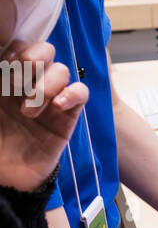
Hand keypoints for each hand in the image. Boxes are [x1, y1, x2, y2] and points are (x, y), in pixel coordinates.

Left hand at [0, 41, 87, 191]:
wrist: (4, 181)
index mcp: (6, 79)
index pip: (18, 47)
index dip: (16, 49)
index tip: (5, 64)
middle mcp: (29, 85)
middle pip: (44, 50)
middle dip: (34, 58)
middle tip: (19, 79)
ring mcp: (50, 100)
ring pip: (62, 70)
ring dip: (46, 85)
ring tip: (29, 111)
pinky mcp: (66, 118)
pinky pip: (81, 93)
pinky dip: (72, 93)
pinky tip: (57, 107)